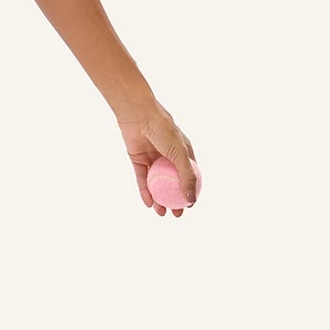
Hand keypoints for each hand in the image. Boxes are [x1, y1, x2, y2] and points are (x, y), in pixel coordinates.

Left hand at [115, 101, 199, 216]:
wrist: (139, 115)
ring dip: (160, 199)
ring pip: (157, 183)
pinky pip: (142, 179)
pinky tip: (148, 204)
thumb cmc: (164, 130)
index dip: (190, 192)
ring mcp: (153, 158)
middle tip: (176, 215)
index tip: (189, 206)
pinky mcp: (138, 159)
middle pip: (173, 182)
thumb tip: (191, 198)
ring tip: (161, 213)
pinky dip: (145, 191)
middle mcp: (169, 156)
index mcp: (184, 152)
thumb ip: (186, 176)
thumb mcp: (179, 154)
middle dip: (175, 200)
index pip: (190, 176)